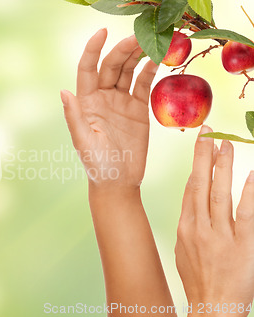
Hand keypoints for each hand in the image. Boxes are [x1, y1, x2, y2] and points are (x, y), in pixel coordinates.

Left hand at [61, 28, 158, 189]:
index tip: (101, 32)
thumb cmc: (97, 164)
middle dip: (122, 50)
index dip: (92, 50)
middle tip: (139, 37)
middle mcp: (102, 97)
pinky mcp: (137, 109)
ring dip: (137, 56)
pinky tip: (158, 60)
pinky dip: (150, 71)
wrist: (118, 181)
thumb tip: (64, 92)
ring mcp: (120, 101)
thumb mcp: (83, 142)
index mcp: (86, 102)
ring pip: (128, 71)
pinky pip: (143, 85)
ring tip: (151, 42)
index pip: (87, 69)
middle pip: (111, 66)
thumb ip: (74, 117)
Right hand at [175, 125, 253, 316]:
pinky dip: (248, 193)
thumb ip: (189, 223)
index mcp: (185, 227)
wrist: (212, 306)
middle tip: (209, 132)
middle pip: (200, 184)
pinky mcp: (243, 246)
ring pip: (219, 194)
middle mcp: (199, 227)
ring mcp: (220, 236)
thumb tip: (194, 200)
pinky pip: (246, 215)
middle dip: (204, 156)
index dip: (195, 164)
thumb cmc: (198, 279)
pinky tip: (251, 175)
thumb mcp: (183, 249)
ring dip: (222, 167)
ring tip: (226, 145)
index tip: (200, 144)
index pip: (190, 188)